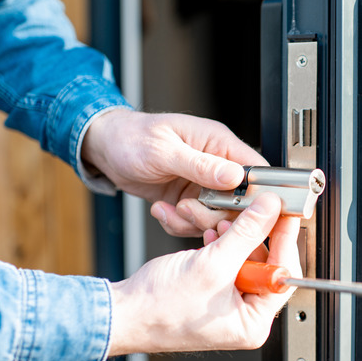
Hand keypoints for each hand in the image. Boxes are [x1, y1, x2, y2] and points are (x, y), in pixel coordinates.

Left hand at [82, 110, 267, 235]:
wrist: (105, 148)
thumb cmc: (131, 137)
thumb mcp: (164, 150)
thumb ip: (201, 164)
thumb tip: (235, 175)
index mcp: (219, 143)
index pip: (256, 170)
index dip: (255, 194)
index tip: (238, 211)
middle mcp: (216, 165)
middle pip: (239, 202)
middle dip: (213, 214)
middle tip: (187, 209)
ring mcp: (203, 185)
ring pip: (217, 217)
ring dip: (192, 221)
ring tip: (169, 209)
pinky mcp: (189, 200)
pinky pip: (195, 223)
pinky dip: (177, 224)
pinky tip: (161, 210)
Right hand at [107, 193, 301, 354]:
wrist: (123, 312)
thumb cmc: (159, 308)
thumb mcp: (212, 264)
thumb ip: (246, 233)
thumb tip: (270, 210)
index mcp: (253, 322)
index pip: (283, 274)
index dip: (285, 240)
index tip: (286, 214)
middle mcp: (244, 315)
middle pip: (266, 263)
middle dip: (253, 235)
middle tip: (255, 210)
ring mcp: (228, 303)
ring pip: (245, 258)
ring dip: (234, 236)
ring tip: (223, 223)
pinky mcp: (213, 290)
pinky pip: (228, 261)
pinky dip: (221, 244)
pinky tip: (212, 234)